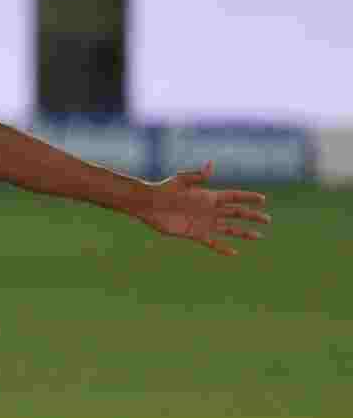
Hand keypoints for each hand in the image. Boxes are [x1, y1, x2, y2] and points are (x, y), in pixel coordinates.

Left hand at [136, 161, 270, 256]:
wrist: (148, 205)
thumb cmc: (163, 190)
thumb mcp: (180, 180)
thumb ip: (197, 176)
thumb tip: (211, 164)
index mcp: (208, 196)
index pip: (233, 197)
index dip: (247, 198)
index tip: (262, 199)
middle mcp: (209, 210)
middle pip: (236, 213)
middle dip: (252, 216)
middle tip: (268, 220)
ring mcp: (203, 222)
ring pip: (228, 229)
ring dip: (243, 232)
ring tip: (259, 236)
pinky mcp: (194, 234)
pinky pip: (212, 242)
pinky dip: (222, 248)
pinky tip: (234, 253)